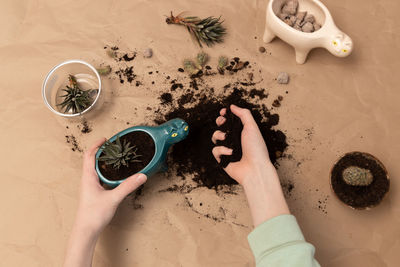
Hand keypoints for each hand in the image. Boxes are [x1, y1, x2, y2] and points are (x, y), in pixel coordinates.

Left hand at [64, 138, 146, 266]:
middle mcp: (87, 180)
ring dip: (105, 162)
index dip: (96, 145)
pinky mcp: (94, 193)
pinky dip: (107, 173)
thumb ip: (128, 186)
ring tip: (117, 158)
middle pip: (92, 160)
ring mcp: (90, 187)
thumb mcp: (113, 198)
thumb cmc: (93, 215)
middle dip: (102, 151)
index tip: (106, 139)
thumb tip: (141, 175)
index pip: (89, 155)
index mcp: (88, 177)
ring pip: (96, 169)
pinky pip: (100, 178)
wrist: (85, 231)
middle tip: (114, 147)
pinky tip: (116, 176)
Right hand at [211, 104, 272, 185]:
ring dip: (219, 135)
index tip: (223, 112)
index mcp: (243, 131)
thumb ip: (243, 114)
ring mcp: (228, 149)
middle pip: (221, 126)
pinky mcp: (222, 159)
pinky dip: (222, 150)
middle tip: (222, 122)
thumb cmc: (256, 148)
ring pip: (215, 137)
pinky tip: (230, 152)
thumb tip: (232, 106)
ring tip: (226, 138)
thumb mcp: (252, 127)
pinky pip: (215, 150)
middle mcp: (235, 140)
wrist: (255, 169)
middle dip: (219, 122)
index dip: (225, 115)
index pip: (231, 120)